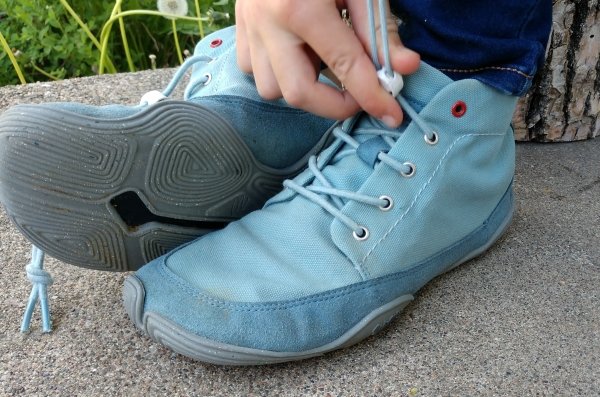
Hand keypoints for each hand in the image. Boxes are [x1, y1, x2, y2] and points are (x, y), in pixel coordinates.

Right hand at [235, 0, 419, 126]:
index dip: (372, 96)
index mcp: (300, 7)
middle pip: (298, 93)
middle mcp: (267, 23)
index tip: (392, 116)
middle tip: (358, 95)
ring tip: (323, 65)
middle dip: (334, 106)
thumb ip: (378, 28)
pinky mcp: (238, 27)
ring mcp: (248, 27)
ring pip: (271, 88)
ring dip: (303, 88)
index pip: (344, 67)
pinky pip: (253, 70)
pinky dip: (277, 72)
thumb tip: (403, 67)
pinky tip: (296, 54)